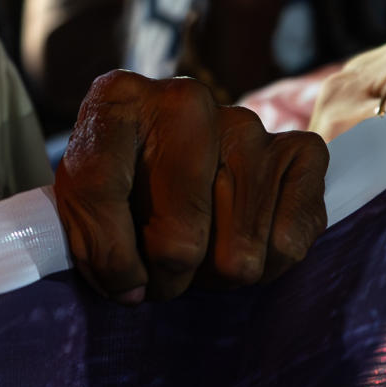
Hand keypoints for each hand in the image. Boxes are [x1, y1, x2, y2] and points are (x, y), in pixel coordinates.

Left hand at [55, 71, 328, 304]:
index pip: (99, 187)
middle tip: (163, 263)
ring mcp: (247, 123)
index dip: (109, 255)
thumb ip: (93, 241)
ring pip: (239, 255)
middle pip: (180, 239)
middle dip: (170, 274)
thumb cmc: (122, 195)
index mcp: (116, 100)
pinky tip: (244, 240)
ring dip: (217, 273)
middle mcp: (185, 100)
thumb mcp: (83, 211)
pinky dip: (268, 265)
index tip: (119, 281)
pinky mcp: (302, 150)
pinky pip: (289, 242)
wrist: (175, 172)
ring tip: (202, 248)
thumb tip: (132, 286)